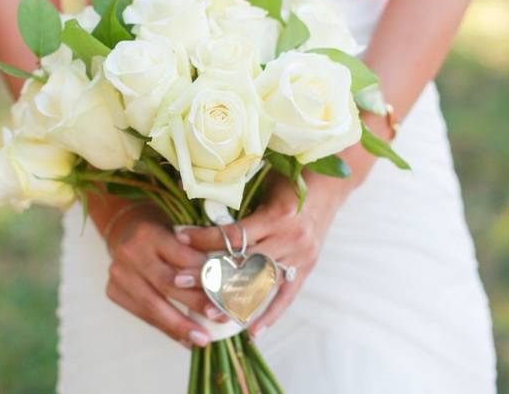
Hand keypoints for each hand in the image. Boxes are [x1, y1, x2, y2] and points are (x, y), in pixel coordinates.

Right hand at [105, 205, 224, 346]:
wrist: (126, 233)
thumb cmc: (163, 234)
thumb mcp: (179, 232)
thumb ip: (197, 250)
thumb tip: (227, 280)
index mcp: (149, 232)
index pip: (182, 257)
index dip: (204, 276)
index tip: (227, 292)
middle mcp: (130, 252)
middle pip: (167, 283)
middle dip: (195, 304)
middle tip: (219, 318)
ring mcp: (118, 273)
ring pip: (152, 305)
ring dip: (180, 325)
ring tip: (202, 339)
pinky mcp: (112, 290)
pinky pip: (143, 315)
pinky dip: (166, 328)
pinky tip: (184, 338)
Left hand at [176, 150, 371, 337]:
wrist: (330, 185)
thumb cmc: (291, 178)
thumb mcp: (264, 184)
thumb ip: (239, 203)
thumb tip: (198, 212)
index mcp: (278, 215)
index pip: (234, 234)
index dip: (204, 238)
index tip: (179, 238)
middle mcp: (291, 238)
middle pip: (243, 263)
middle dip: (209, 273)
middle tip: (178, 281)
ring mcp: (301, 256)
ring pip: (260, 283)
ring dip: (233, 299)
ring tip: (207, 313)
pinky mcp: (307, 267)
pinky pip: (286, 296)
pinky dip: (270, 315)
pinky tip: (252, 331)